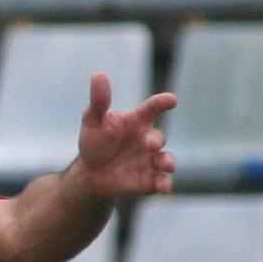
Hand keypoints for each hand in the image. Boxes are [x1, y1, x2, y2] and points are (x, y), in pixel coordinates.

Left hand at [71, 75, 179, 201]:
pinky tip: (163, 187)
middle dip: (157, 140)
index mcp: (138, 121)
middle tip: (149, 144)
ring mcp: (151, 160)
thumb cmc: (95, 143)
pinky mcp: (149, 180)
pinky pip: (162, 182)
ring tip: (166, 165)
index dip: (163, 103)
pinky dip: (165, 184)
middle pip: (159, 137)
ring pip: (166, 160)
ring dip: (168, 162)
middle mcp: (148, 140)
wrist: (91, 175)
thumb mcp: (93, 121)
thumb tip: (98, 74)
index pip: (153, 108)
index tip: (171, 100)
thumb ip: (99, 101)